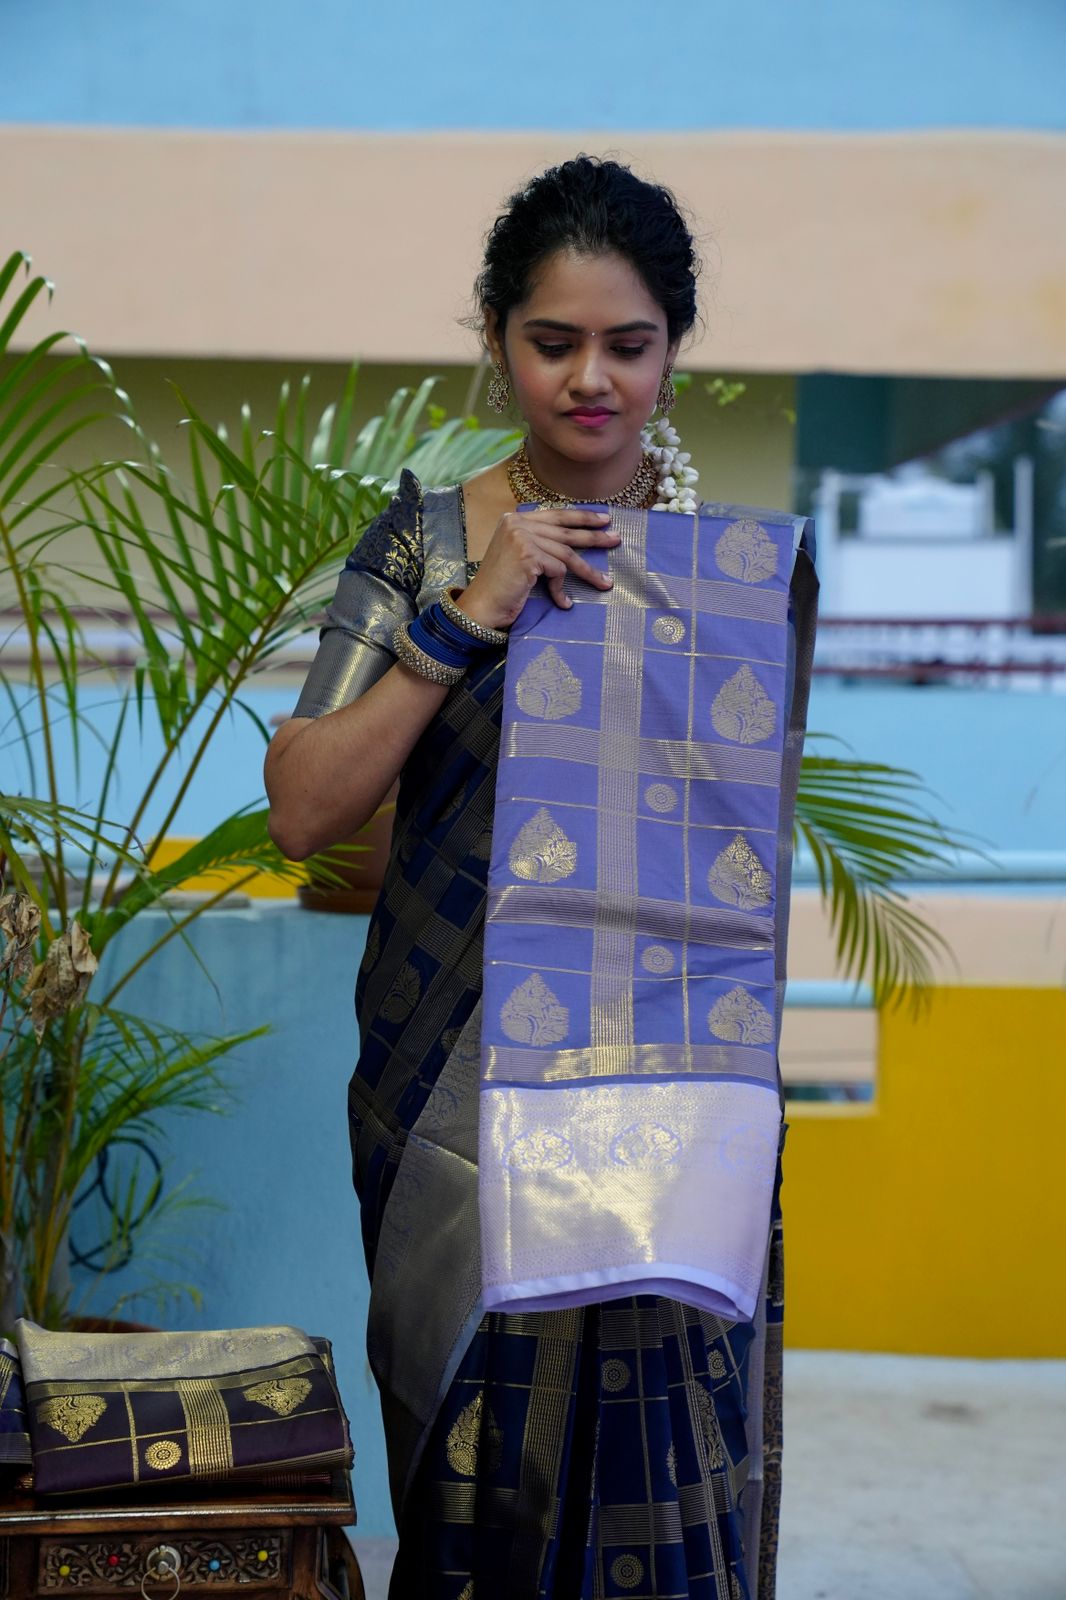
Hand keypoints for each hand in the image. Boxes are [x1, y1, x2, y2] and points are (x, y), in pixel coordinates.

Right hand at [457, 507, 618, 629]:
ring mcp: (521, 537)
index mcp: (514, 519)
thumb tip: (574, 540)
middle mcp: (516, 523)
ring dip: (588, 571)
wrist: (481, 607)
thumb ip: (540, 543)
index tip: (603, 519)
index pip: (555, 514)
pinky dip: (561, 588)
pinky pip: (557, 570)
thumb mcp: (520, 557)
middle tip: (616, 540)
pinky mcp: (527, 555)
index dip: (581, 517)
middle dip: (594, 536)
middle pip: (565, 530)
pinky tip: (562, 602)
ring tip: (605, 583)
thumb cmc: (502, 587)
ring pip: (566, 553)